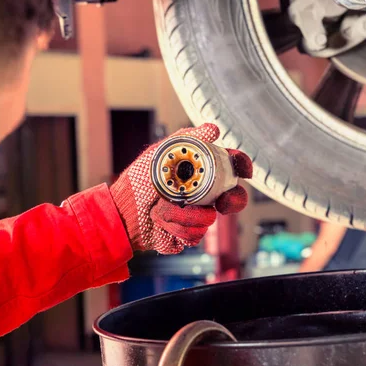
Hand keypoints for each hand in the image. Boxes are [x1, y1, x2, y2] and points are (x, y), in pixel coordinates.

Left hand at [110, 123, 252, 253]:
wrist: (120, 213)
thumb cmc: (137, 182)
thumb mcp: (159, 154)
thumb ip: (186, 139)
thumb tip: (213, 129)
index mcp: (199, 173)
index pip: (229, 167)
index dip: (241, 166)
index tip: (244, 170)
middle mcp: (203, 195)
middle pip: (233, 197)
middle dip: (232, 200)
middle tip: (222, 201)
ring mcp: (197, 217)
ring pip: (210, 218)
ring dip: (184, 214)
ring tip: (161, 207)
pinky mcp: (188, 236)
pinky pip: (195, 234)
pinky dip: (176, 227)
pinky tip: (161, 222)